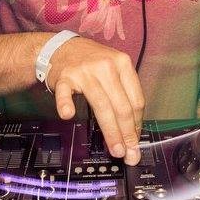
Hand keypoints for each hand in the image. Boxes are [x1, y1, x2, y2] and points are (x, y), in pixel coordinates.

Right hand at [46, 37, 143, 165]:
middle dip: (127, 134)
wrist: (62, 47)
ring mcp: (84, 72)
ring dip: (110, 131)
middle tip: (129, 152)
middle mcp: (106, 66)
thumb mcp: (114, 69)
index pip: (136, 100)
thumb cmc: (91, 62)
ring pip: (101, 106)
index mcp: (123, 64)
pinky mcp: (64, 77)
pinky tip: (68, 115)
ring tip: (115, 149)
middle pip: (121, 106)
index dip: (137, 124)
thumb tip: (134, 129)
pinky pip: (65, 93)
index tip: (137, 141)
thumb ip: (124, 93)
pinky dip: (66, 104)